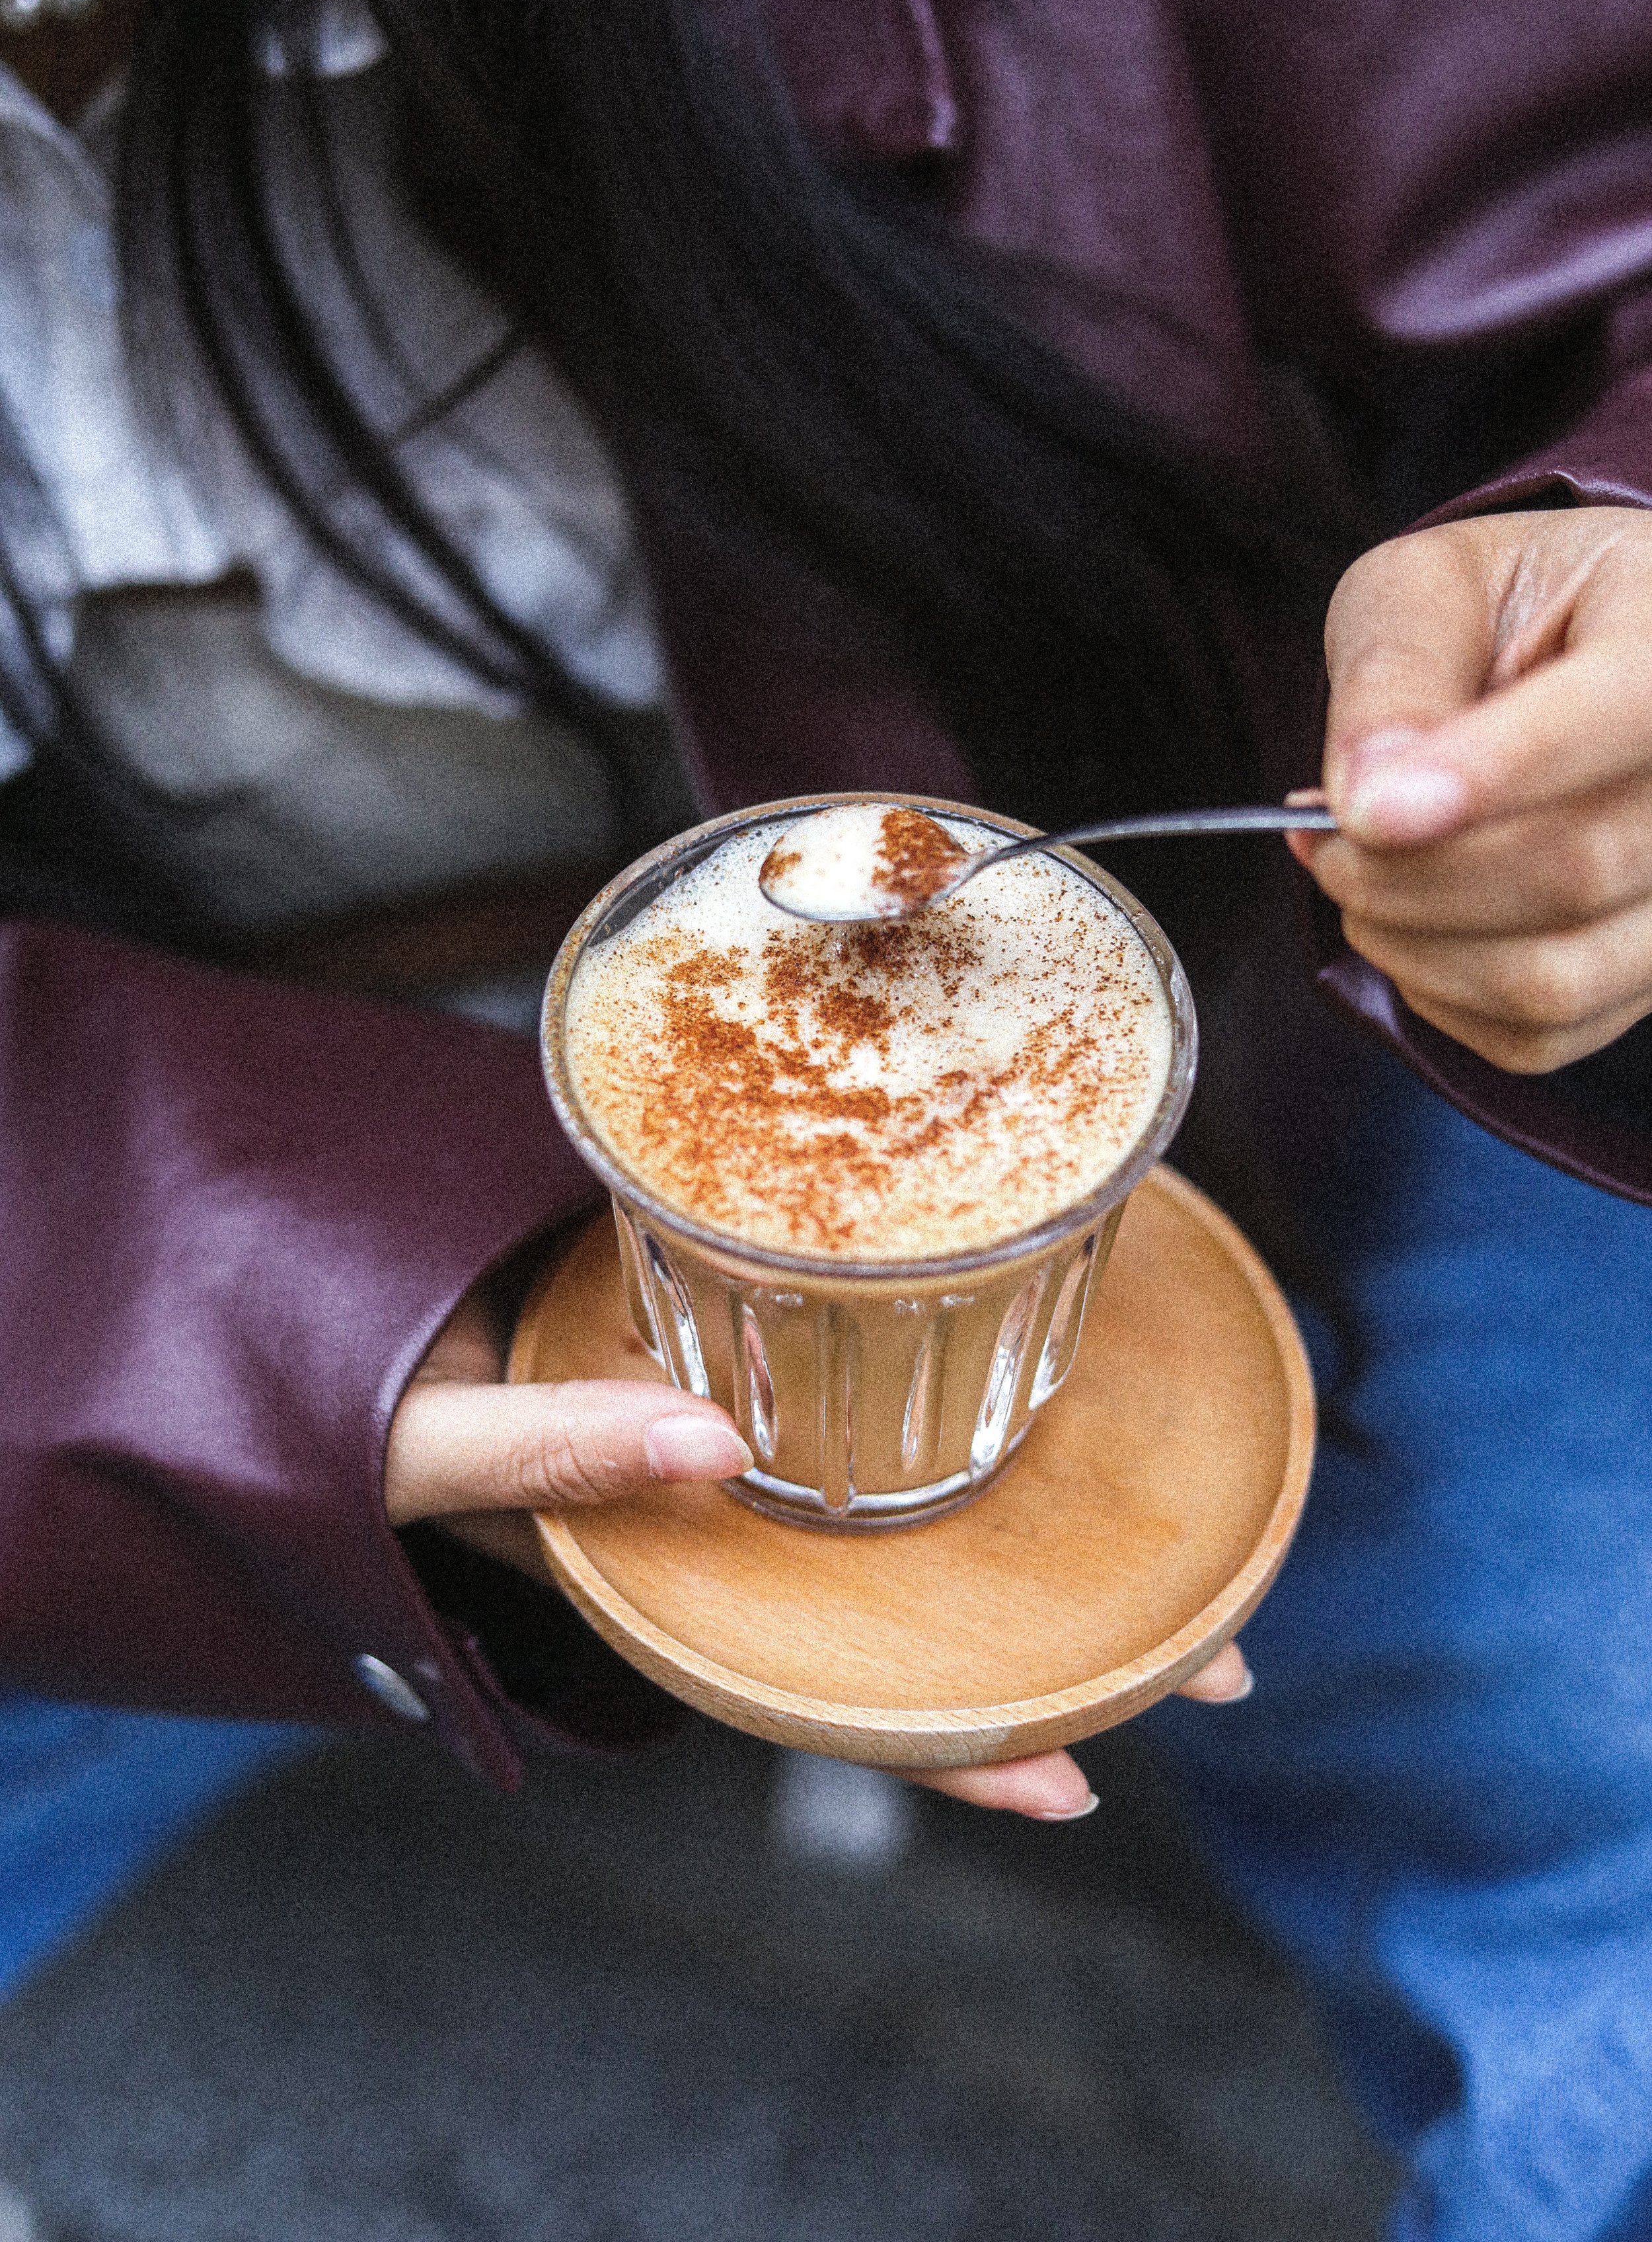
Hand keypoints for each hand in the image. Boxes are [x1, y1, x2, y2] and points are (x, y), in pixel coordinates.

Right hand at [386, 1290, 1252, 1820]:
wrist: (330, 1306)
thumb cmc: (370, 1400)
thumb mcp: (436, 1439)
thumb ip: (553, 1446)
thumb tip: (710, 1450)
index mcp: (662, 1587)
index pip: (819, 1696)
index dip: (942, 1749)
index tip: (1076, 1789)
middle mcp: (723, 1540)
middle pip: (908, 1625)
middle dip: (1056, 1650)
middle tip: (1222, 1663)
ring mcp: (743, 1460)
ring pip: (907, 1526)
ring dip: (1035, 1532)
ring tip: (1184, 1551)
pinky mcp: (746, 1368)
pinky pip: (863, 1412)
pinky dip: (948, 1412)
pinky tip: (1033, 1392)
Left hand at [1290, 508, 1651, 1073]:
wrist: (1565, 660)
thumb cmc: (1498, 615)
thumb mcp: (1426, 590)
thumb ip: (1395, 669)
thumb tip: (1367, 790)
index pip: (1624, 712)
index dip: (1492, 772)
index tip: (1365, 812)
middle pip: (1573, 869)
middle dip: (1405, 875)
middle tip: (1324, 841)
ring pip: (1556, 975)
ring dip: (1413, 946)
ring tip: (1357, 879)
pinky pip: (1543, 1032)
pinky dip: (1443, 994)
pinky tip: (1414, 925)